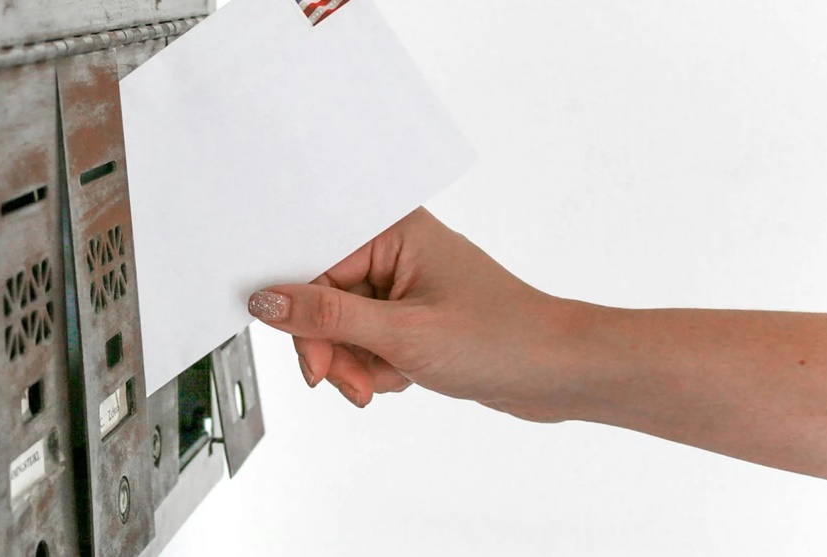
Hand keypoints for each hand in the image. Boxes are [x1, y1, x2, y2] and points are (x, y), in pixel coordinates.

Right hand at [247, 207, 589, 421]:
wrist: (559, 372)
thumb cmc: (503, 338)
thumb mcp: (402, 333)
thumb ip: (326, 318)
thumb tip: (268, 303)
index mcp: (393, 230)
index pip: (314, 267)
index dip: (304, 317)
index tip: (314, 359)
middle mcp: (395, 249)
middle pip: (323, 300)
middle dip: (335, 348)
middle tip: (350, 381)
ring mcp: (403, 284)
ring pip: (342, 327)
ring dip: (355, 364)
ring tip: (384, 382)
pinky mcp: (410, 314)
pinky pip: (365, 340)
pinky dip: (375, 367)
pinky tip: (402, 376)